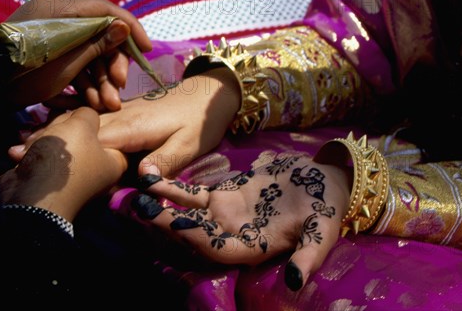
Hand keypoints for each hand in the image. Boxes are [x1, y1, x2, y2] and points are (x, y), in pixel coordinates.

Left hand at [0, 0, 151, 110]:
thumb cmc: (24, 70)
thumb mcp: (67, 59)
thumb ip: (97, 43)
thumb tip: (124, 28)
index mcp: (63, 9)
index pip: (106, 10)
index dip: (130, 27)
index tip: (146, 48)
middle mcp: (63, 20)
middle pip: (102, 36)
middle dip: (114, 64)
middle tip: (120, 84)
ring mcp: (58, 39)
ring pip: (92, 55)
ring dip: (102, 80)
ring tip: (109, 104)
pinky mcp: (54, 56)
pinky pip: (78, 65)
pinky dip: (86, 83)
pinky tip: (94, 102)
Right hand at [0, 107, 127, 221]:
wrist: (32, 194)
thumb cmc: (65, 159)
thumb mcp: (82, 124)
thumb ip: (88, 113)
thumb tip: (84, 116)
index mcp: (115, 161)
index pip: (107, 130)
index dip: (87, 121)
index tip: (74, 120)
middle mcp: (98, 171)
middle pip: (80, 136)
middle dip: (58, 131)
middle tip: (50, 136)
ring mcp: (74, 177)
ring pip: (58, 145)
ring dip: (40, 141)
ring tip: (31, 147)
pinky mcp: (51, 181)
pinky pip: (44, 158)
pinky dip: (30, 155)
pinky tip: (19, 154)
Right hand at [97, 67, 239, 176]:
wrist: (209, 91)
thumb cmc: (202, 119)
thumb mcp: (190, 144)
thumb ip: (166, 161)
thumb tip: (142, 179)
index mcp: (131, 127)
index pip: (94, 148)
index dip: (92, 169)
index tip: (101, 187)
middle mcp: (119, 116)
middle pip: (84, 138)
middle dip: (83, 159)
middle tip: (93, 181)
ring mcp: (120, 112)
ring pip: (88, 129)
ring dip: (86, 148)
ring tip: (94, 167)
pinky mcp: (124, 112)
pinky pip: (99, 124)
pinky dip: (93, 138)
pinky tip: (101, 153)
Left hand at [125, 155, 350, 290]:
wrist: (324, 180)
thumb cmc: (327, 206)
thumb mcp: (325, 229)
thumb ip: (310, 255)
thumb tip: (296, 281)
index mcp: (254, 248)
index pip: (218, 249)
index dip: (196, 239)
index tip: (174, 224)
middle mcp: (233, 236)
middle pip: (193, 235)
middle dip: (166, 226)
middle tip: (139, 211)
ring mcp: (224, 216)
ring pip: (186, 215)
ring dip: (160, 208)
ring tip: (134, 198)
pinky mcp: (221, 196)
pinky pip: (191, 195)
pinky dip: (171, 189)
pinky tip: (149, 180)